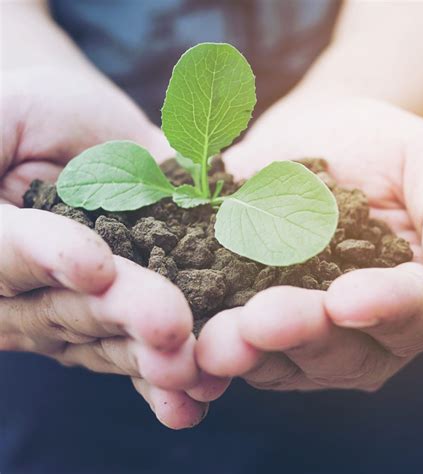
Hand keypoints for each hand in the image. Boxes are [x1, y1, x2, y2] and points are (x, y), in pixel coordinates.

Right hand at [0, 67, 228, 427]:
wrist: (80, 131)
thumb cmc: (31, 113)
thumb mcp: (3, 116)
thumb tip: (8, 209)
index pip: (8, 255)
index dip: (50, 259)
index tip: (95, 268)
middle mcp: (32, 290)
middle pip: (72, 308)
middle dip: (123, 315)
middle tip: (169, 327)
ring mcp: (85, 306)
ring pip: (113, 336)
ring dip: (151, 357)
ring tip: (191, 370)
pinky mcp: (134, 306)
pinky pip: (146, 344)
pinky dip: (167, 375)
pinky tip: (195, 399)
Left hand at [197, 97, 422, 391]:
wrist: (307, 142)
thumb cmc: (375, 147)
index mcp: (415, 294)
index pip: (413, 313)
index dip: (384, 309)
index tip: (349, 297)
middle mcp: (361, 330)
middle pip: (341, 351)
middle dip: (302, 336)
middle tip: (263, 322)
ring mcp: (304, 332)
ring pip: (283, 358)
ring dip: (250, 354)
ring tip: (216, 343)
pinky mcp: (252, 320)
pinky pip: (237, 342)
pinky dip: (213, 346)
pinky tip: (187, 341)